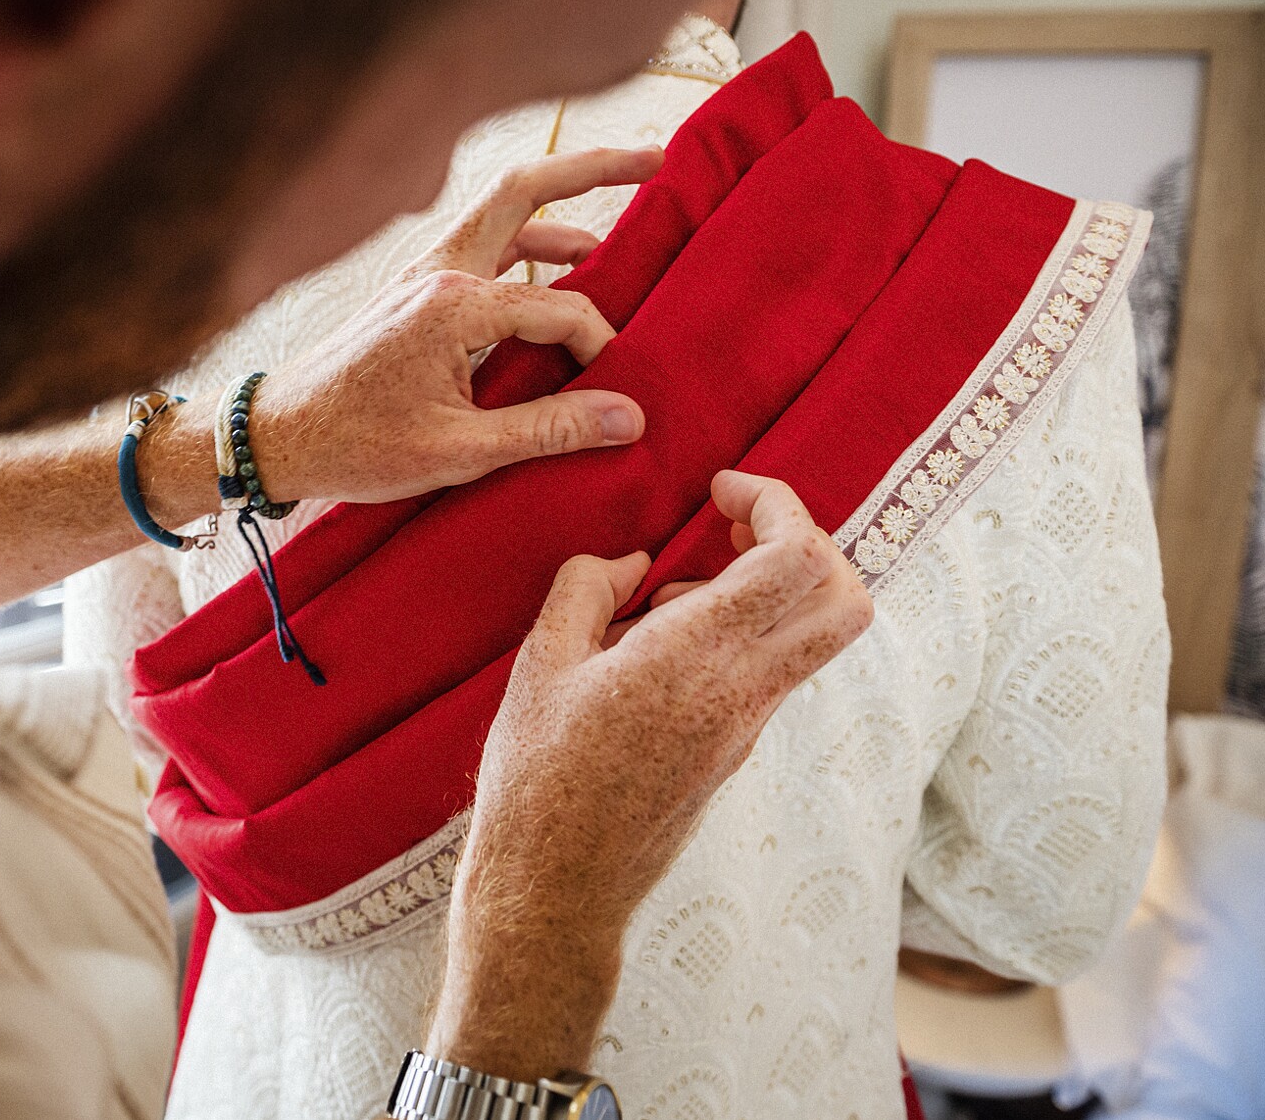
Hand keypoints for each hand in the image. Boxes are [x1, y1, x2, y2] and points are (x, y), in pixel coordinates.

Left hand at [239, 146, 662, 505]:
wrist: (273, 438)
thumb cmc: (354, 445)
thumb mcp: (459, 451)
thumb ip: (549, 429)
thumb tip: (629, 416)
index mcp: (452, 302)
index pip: (561, 308)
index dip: (598, 348)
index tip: (614, 394)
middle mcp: (436, 270)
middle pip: (524, 191)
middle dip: (592, 169)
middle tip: (656, 159)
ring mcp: (420, 274)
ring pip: (501, 217)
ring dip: (559, 214)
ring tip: (614, 234)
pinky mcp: (411, 291)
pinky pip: (481, 251)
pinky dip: (525, 251)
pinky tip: (553, 275)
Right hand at [426, 471, 873, 1080]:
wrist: (556, 889)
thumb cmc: (535, 780)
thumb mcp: (540, 664)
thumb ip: (589, 589)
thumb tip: (633, 562)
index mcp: (694, 658)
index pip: (796, 559)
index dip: (776, 502)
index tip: (721, 489)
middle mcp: (741, 692)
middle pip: (843, 598)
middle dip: (803, 539)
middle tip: (734, 525)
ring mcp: (746, 726)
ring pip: (814, 635)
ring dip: (769, 587)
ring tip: (674, 591)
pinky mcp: (734, 750)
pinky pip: (770, 670)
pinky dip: (739, 632)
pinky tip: (656, 643)